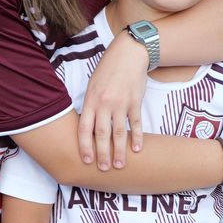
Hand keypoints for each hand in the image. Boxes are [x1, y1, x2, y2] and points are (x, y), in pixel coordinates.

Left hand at [78, 32, 147, 169]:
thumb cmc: (108, 70)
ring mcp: (121, 103)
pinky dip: (137, 137)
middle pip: (102, 134)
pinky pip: (135, 123)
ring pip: (119, 132)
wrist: (128, 54)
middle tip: (103, 169)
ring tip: (119, 165)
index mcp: (91, 100)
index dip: (84, 146)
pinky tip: (137, 149)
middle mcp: (104, 104)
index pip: (84, 128)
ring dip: (119, 151)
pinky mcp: (135, 102)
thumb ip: (90, 105)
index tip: (86, 160)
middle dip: (102, 154)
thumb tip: (87, 125)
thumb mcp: (93, 84)